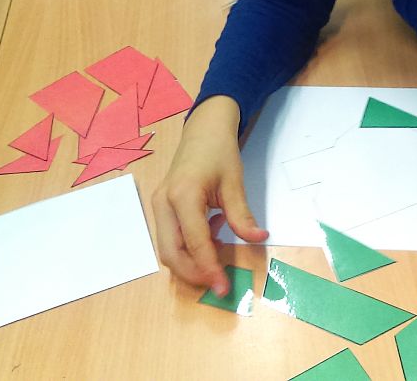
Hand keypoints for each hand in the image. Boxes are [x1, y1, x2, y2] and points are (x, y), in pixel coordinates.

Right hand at [152, 96, 267, 296]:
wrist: (203, 128)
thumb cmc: (219, 151)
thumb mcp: (235, 182)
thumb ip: (242, 215)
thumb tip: (258, 239)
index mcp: (183, 196)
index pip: (194, 243)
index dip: (209, 269)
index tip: (223, 288)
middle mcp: (163, 204)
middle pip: (171, 254)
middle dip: (194, 274)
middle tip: (220, 283)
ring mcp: (158, 207)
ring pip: (167, 249)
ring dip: (191, 262)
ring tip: (219, 256)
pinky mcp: (161, 208)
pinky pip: (170, 238)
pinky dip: (189, 248)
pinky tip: (212, 236)